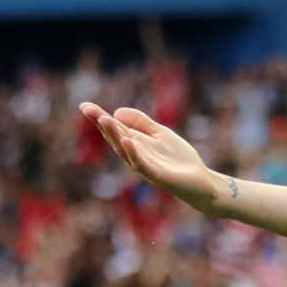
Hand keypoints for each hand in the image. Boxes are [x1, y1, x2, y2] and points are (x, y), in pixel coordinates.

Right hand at [78, 102, 225, 215]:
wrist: (202, 181)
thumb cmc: (180, 160)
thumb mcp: (160, 134)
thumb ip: (141, 122)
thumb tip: (116, 111)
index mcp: (136, 145)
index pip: (115, 129)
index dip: (100, 117)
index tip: (84, 105)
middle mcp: (136, 156)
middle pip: (115, 138)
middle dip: (102, 124)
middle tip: (88, 110)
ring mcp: (145, 167)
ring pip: (125, 150)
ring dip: (114, 135)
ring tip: (104, 119)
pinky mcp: (158, 176)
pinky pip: (142, 164)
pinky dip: (133, 153)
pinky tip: (127, 141)